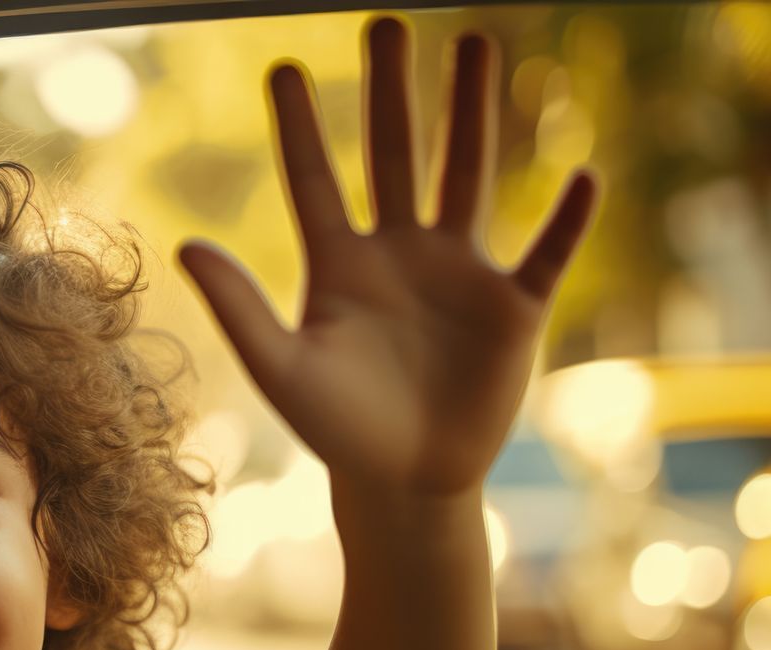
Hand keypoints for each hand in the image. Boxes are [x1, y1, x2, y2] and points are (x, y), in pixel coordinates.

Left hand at [179, 17, 597, 498]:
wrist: (404, 482)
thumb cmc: (337, 429)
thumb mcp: (282, 369)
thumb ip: (239, 308)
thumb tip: (185, 245)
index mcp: (338, 265)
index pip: (316, 181)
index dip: (301, 128)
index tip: (284, 67)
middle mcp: (399, 252)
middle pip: (396, 154)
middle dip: (393, 90)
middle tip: (387, 21)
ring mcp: (458, 274)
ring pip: (467, 176)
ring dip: (474, 114)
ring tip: (479, 42)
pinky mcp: (512, 308)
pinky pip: (545, 254)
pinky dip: (567, 221)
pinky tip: (585, 175)